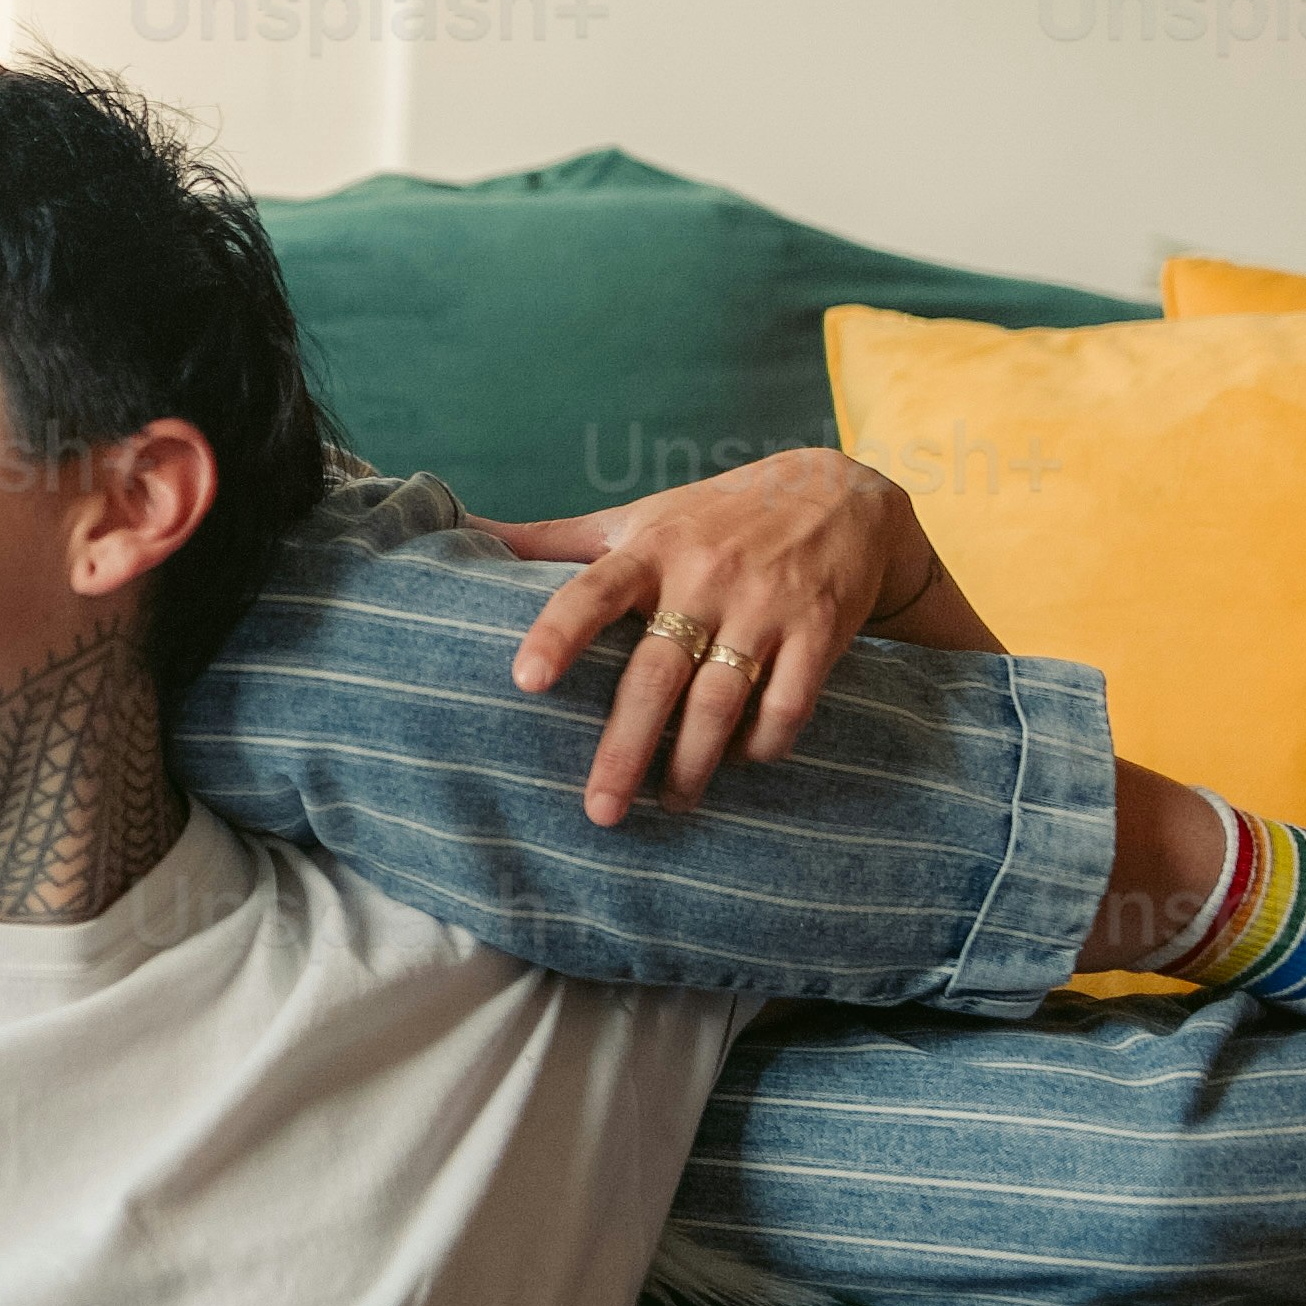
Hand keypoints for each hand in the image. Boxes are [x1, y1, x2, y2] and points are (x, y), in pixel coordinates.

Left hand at [483, 454, 965, 822]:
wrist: (841, 495)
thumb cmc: (715, 516)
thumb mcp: (638, 517)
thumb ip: (556, 538)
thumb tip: (464, 528)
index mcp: (651, 551)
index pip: (591, 592)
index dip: (558, 634)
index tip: (525, 681)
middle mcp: (705, 577)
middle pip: (656, 674)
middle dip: (626, 748)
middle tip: (600, 810)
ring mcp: (765, 605)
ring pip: (721, 700)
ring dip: (694, 764)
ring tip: (671, 804)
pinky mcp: (820, 628)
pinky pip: (789, 702)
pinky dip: (765, 742)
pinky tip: (743, 763)